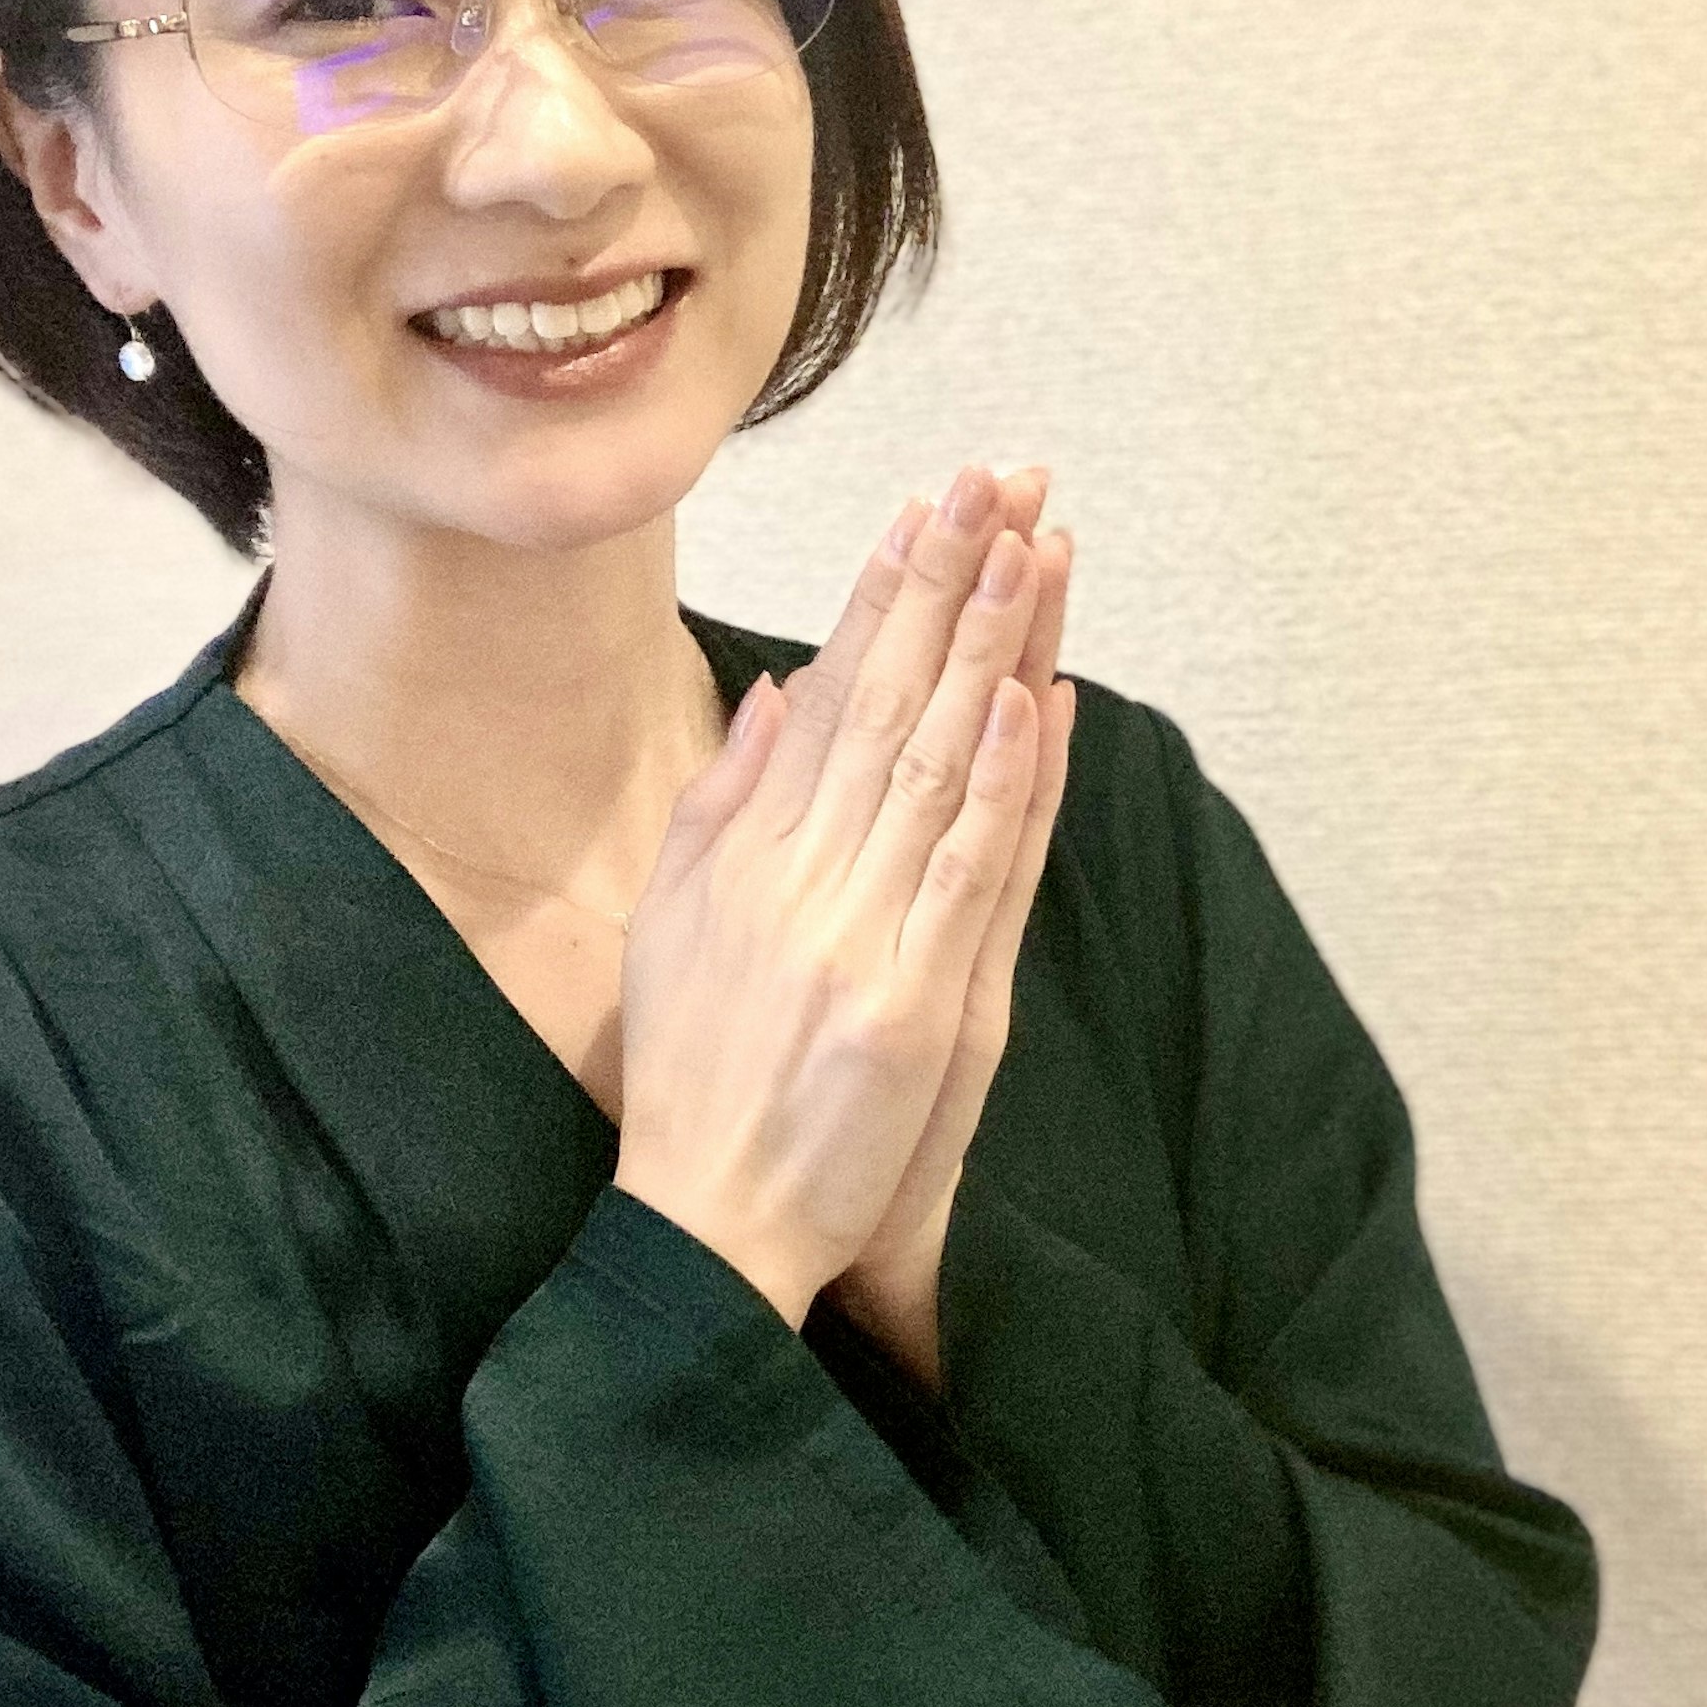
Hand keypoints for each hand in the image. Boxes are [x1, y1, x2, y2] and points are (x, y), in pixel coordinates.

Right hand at [605, 465, 1051, 1329]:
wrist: (705, 1228)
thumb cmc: (692, 1080)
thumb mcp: (674, 928)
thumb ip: (723, 804)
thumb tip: (777, 689)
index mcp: (748, 853)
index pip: (834, 693)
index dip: (882, 593)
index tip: (927, 504)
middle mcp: (801, 877)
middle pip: (893, 702)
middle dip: (949, 581)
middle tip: (1001, 478)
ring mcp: (861, 939)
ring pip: (938, 766)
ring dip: (990, 649)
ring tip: (1031, 548)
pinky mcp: (914, 1008)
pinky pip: (967, 876)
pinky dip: (999, 787)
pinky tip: (1029, 702)